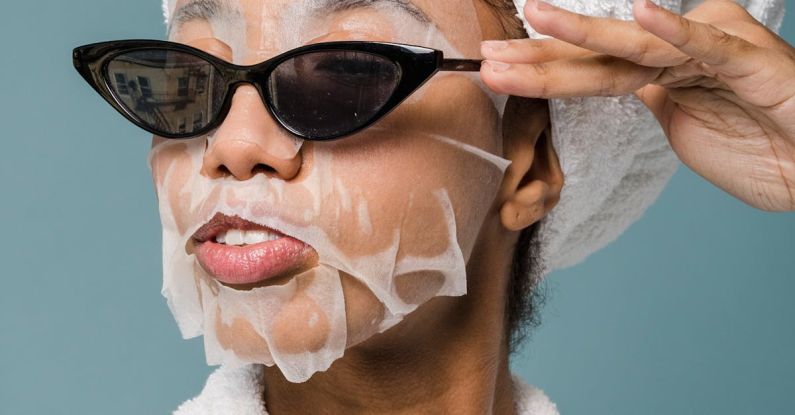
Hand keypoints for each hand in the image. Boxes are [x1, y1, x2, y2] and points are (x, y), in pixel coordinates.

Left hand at [481, 0, 794, 210]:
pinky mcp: (748, 61)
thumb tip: (627, 89)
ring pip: (638, 45)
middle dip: (542, 56)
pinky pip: (706, 46)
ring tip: (535, 18)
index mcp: (663, 74)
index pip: (592, 72)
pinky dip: (674, 31)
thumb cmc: (761, 147)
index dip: (544, 71)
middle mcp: (680, 56)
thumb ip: (654, 102)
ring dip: (583, 35)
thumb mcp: (685, 126)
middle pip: (601, 56)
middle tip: (490, 54)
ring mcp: (712, 52)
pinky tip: (637, 14)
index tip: (497, 69)